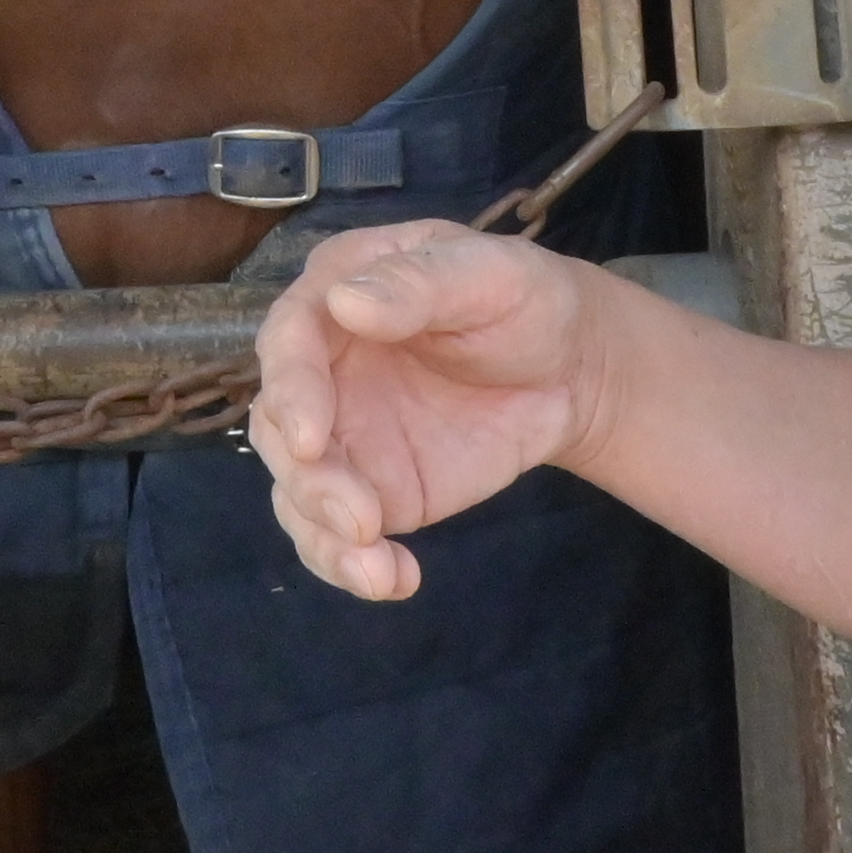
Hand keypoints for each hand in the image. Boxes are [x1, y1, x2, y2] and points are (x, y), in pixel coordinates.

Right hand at [244, 223, 612, 601]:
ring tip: (377, 572)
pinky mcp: (376, 489)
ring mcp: (346, 436)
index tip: (311, 438)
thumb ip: (418, 284)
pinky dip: (353, 564)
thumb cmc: (524, 300)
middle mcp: (324, 371)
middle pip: (280, 429)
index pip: (288, 343)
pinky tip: (395, 579)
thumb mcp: (487, 273)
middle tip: (360, 518)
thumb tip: (345, 302)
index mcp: (336, 298)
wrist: (571, 369)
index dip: (291, 391)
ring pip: (299, 492)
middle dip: (309, 481)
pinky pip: (340, 534)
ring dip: (324, 537)